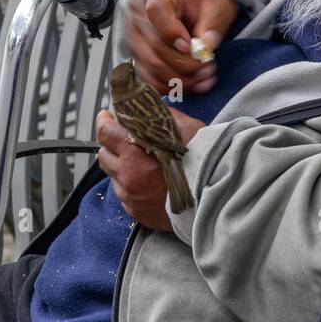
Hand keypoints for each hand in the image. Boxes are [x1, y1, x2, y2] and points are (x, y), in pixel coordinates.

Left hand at [95, 108, 208, 229]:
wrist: (217, 196)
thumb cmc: (204, 162)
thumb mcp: (187, 128)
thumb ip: (163, 117)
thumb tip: (151, 110)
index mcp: (136, 152)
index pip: (106, 132)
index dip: (104, 121)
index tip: (106, 117)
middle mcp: (128, 175)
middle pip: (104, 154)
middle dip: (112, 145)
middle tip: (125, 139)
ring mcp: (131, 196)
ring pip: (113, 176)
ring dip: (121, 167)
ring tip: (140, 163)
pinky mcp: (137, 211)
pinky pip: (125, 195)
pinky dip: (131, 186)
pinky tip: (148, 182)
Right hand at [126, 0, 239, 94]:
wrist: (188, 4)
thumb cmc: (200, 1)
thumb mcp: (216, 4)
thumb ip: (213, 22)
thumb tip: (206, 46)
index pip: (155, 12)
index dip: (172, 33)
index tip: (191, 47)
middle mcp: (138, 14)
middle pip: (154, 46)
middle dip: (184, 64)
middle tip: (207, 67)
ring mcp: (134, 37)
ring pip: (151, 66)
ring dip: (180, 79)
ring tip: (204, 77)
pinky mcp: (137, 56)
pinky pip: (149, 78)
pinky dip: (172, 86)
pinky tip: (193, 85)